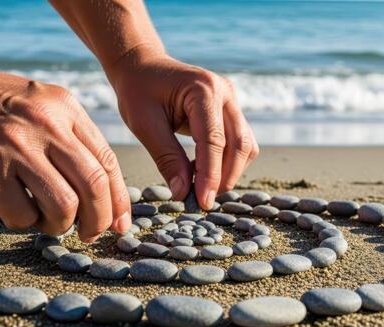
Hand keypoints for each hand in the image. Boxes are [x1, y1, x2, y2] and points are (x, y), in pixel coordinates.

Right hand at [0, 56, 130, 240]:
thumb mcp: (39, 102)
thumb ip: (70, 136)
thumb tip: (100, 190)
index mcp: (65, 108)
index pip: (107, 162)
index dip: (119, 201)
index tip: (120, 224)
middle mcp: (46, 125)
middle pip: (94, 186)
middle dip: (99, 221)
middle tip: (90, 233)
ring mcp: (16, 148)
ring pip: (64, 206)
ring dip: (61, 226)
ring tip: (48, 221)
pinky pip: (23, 216)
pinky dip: (25, 223)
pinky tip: (15, 210)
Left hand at [107, 49, 258, 208]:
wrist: (142, 66)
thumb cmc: (138, 91)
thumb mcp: (144, 125)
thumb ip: (167, 158)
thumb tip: (183, 193)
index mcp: (202, 89)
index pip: (214, 140)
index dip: (210, 175)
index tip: (203, 202)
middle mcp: (224, 92)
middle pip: (239, 144)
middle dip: (224, 177)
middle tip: (203, 201)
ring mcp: (231, 100)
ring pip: (245, 145)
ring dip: (230, 171)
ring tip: (202, 187)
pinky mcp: (230, 110)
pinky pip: (240, 141)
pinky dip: (227, 162)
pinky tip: (204, 172)